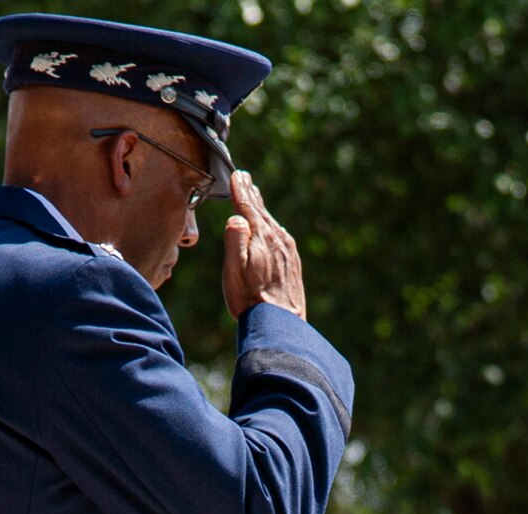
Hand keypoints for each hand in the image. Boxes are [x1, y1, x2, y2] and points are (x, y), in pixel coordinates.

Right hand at [222, 172, 305, 320]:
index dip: (240, 190)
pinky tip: (271, 226)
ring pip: (272, 222)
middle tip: (245, 177)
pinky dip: (272, 225)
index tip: (236, 175)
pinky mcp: (292, 262)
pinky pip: (281, 236)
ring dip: (262, 208)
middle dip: (251, 193)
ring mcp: (288, 251)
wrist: (280, 324)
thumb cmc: (250, 300)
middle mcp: (278, 240)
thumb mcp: (234, 271)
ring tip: (255, 196)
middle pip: (261, 211)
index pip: (248, 207)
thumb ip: (235, 241)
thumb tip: (238, 216)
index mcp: (261, 238)